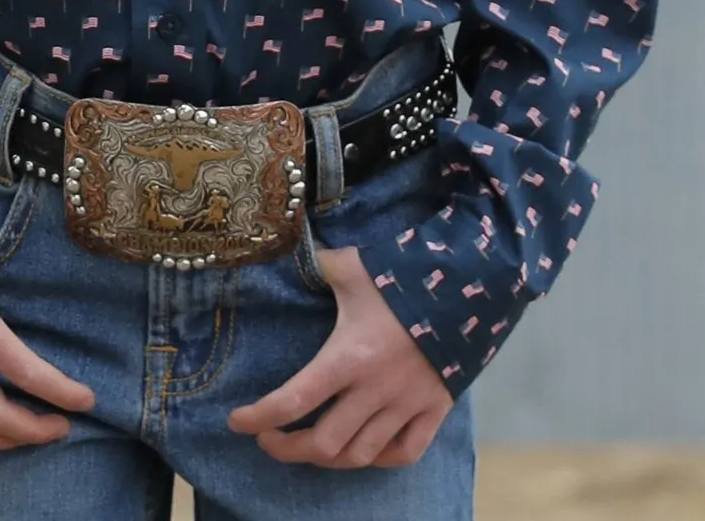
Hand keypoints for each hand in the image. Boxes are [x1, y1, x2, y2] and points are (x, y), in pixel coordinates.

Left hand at [227, 241, 451, 469]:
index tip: (236, 420)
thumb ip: (316, 266)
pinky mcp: (435, 410)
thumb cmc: (401, 273)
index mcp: (349, 355)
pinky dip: (379, 458)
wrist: (468, 282)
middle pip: (323, 443)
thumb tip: (281, 246)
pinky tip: (362, 448)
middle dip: (287, 448)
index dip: (259, 416)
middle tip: (269, 438)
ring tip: (308, 443)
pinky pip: (405, 453)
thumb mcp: (351, 267)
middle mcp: (376, 390)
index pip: (294, 399)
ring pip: (360, 455)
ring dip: (328, 457)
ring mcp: (408, 404)